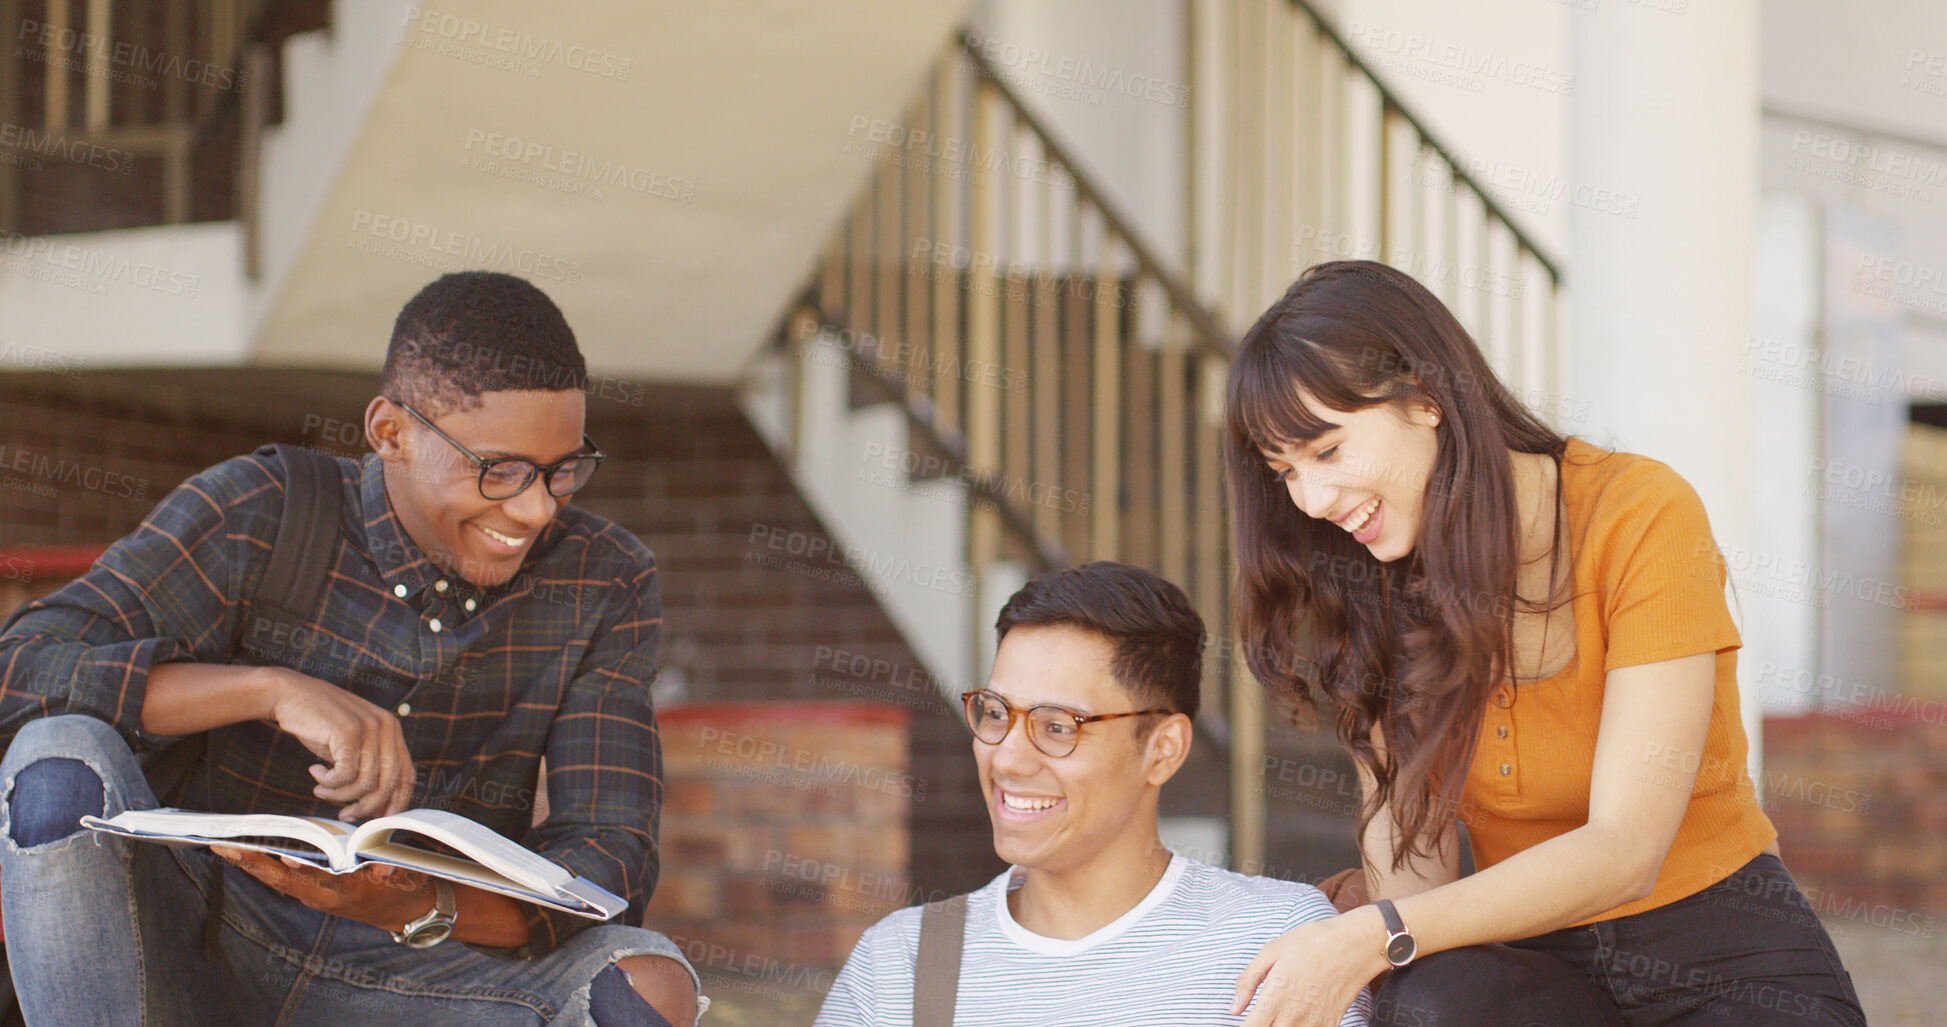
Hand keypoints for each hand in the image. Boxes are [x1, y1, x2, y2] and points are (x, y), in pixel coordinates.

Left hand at [211, 845, 433, 930]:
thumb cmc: (403, 887)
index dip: (302, 868)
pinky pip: (278, 881)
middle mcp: (325, 897)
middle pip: (284, 880)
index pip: (320, 879)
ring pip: (276, 881)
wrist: (399, 913)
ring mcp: (313, 897)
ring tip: (223, 845)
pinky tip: (242, 853)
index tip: (282, 854)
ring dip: (249, 864)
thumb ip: (395, 871)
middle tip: (225, 846)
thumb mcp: (407, 876)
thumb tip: (386, 869)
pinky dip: (259, 866)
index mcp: (349, 891)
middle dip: (254, 863)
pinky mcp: (308, 894)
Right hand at [257, 666, 416, 821]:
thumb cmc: (320, 726)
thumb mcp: (351, 747)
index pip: (407, 775)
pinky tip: (315, 773)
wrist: (289, 695)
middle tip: (346, 815)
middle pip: (388, 784)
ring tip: (321, 791)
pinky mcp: (348, 732)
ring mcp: (369, 727)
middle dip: (367, 807)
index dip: (396, 802)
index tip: (378, 819)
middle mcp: (387, 726)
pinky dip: (328, 783)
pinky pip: (344, 775)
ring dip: (340, 796)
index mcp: (393, 730)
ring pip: (365, 783)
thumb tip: (377, 808)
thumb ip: (367, 768)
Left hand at [1232, 905, 1388, 1026]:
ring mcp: (1314, 1023)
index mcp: (1276, 996)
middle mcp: (1294, 1015)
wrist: (1357, 944)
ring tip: (1277, 1016)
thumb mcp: (1273, 950)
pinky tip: (1295, 1019)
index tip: (1243, 1020)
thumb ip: (1248, 981)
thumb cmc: (1313, 941)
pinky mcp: (1331, 1024)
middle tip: (1260, 1017)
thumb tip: (1234, 1009)